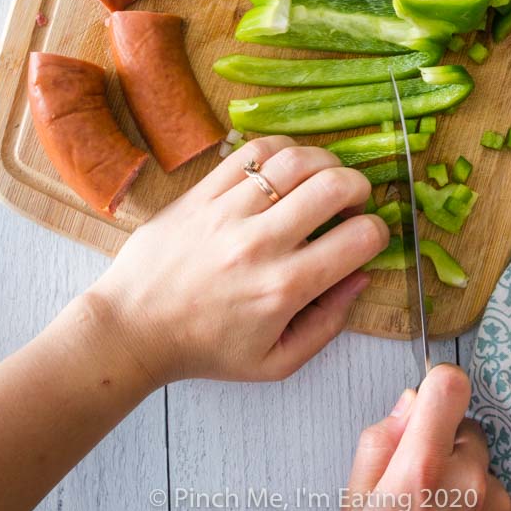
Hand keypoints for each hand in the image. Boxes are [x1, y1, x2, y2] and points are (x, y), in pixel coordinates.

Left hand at [88, 135, 388, 386]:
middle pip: (334, 185)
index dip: (377, 232)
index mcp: (283, 288)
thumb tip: (361, 276)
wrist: (132, 328)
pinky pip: (252, 151)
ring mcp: (228, 211)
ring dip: (325, 162)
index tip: (368, 236)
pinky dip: (283, 148)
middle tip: (353, 201)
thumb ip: (328, 324)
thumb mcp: (276, 362)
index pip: (358, 239)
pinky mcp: (202, 192)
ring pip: (296, 159)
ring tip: (323, 178)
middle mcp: (260, 243)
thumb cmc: (206, 348)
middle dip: (360, 187)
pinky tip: (288, 165)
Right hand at [342, 365, 510, 510]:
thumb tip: (411, 401)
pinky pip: (499, 491)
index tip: (430, 402)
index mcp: (422, 468)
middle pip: (466, 426)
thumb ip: (381, 439)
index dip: (437, 387)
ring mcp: (498, 504)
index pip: (451, 385)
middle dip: (446, 444)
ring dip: (465, 478)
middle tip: (423, 483)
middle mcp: (468, 481)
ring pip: (482, 462)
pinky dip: (482, 504)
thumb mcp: (357, 499)